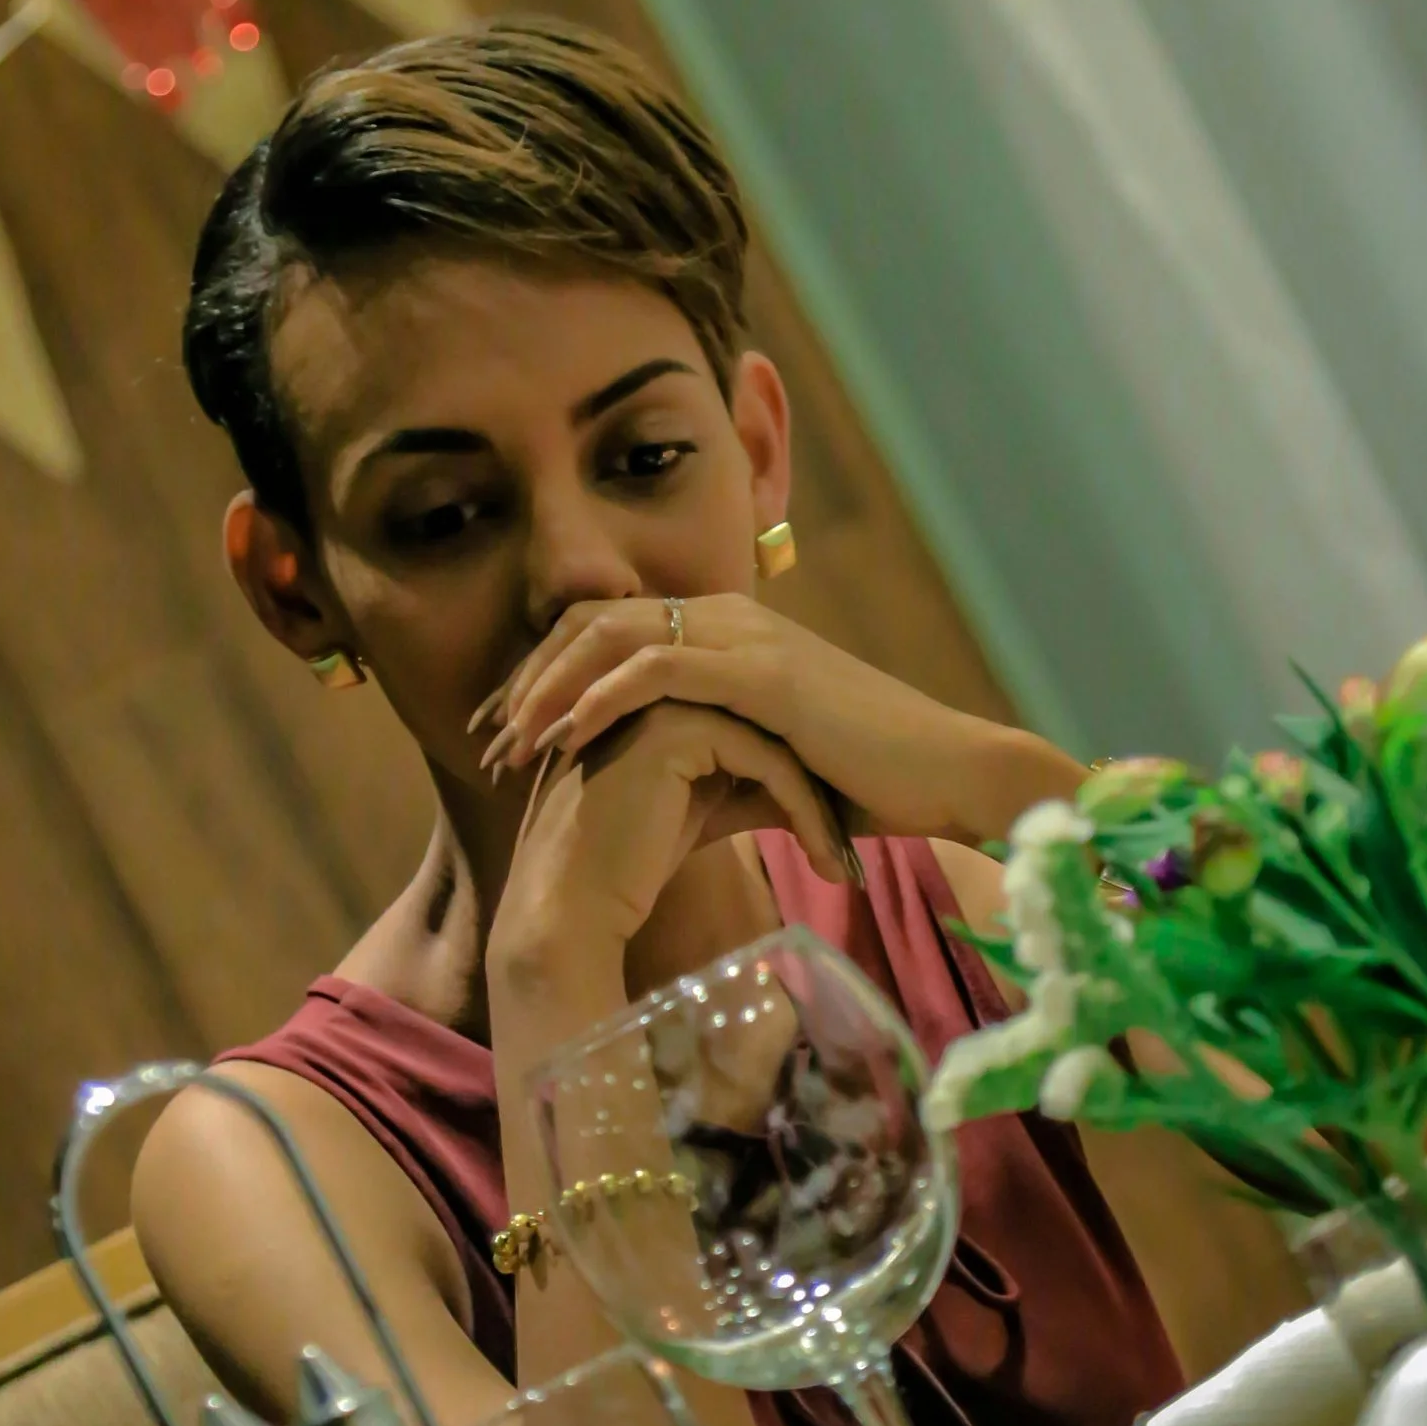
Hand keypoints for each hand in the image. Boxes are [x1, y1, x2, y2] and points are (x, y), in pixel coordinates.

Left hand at [475, 596, 1076, 848]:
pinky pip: (658, 667)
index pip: (606, 632)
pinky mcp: (762, 670)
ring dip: (548, 690)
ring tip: (507, 745)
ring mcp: (745, 637)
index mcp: (725, 631)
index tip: (496, 732)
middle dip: (525, 680)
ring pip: (611, 637)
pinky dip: (600, 697)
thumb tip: (655, 808)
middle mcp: (728, 616)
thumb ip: (709, 765)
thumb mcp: (767, 767)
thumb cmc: (867, 782)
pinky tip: (564, 737)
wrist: (948, 776)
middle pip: (591, 624)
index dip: (543, 677)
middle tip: (478, 739)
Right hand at [487, 697, 847, 1008]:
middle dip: (821, 788)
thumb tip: (793, 784)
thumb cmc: (625, 865)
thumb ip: (736, 780)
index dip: (803, 778)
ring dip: (819, 808)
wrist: (570, 900)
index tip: (836, 838)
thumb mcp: (697, 810)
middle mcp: (664, 684)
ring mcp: (666, 698)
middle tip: (852, 854)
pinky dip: (804, 815)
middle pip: (773, 726)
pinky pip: (767, 762)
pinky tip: (827, 866)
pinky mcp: (675, 727)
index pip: (760, 722)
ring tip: (843, 868)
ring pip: (777, 742)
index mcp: (667, 696)